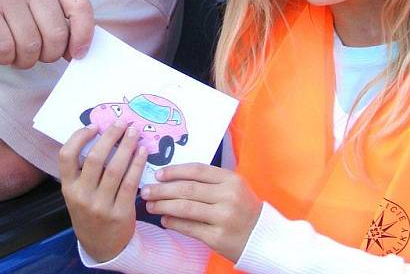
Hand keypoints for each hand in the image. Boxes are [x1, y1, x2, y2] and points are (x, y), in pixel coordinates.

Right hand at [0, 0, 93, 68]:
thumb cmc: (1, 7)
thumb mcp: (34, 4)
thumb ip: (58, 22)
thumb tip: (78, 52)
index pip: (80, 7)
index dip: (84, 36)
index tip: (77, 55)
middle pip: (56, 35)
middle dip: (47, 55)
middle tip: (34, 55)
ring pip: (30, 45)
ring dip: (24, 60)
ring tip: (15, 53)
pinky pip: (5, 48)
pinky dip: (5, 59)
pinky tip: (1, 52)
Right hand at [59, 122, 146, 262]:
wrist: (102, 246)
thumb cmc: (90, 212)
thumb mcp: (78, 194)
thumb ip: (83, 170)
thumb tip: (102, 134)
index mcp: (68, 188)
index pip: (66, 156)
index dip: (79, 137)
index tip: (94, 126)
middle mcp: (82, 196)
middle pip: (95, 159)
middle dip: (110, 136)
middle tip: (122, 122)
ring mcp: (101, 206)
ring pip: (115, 169)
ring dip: (127, 146)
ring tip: (134, 132)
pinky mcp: (121, 213)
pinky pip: (131, 183)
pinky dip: (137, 164)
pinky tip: (142, 151)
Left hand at [140, 164, 261, 262]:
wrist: (263, 238)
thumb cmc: (244, 209)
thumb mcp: (233, 188)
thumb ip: (209, 181)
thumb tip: (173, 177)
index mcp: (231, 180)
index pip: (197, 170)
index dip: (174, 171)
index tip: (158, 174)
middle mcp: (228, 196)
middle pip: (187, 189)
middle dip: (162, 189)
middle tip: (146, 190)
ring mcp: (224, 218)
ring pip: (185, 208)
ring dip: (163, 206)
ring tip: (150, 205)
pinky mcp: (218, 238)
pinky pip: (190, 228)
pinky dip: (174, 223)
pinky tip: (164, 220)